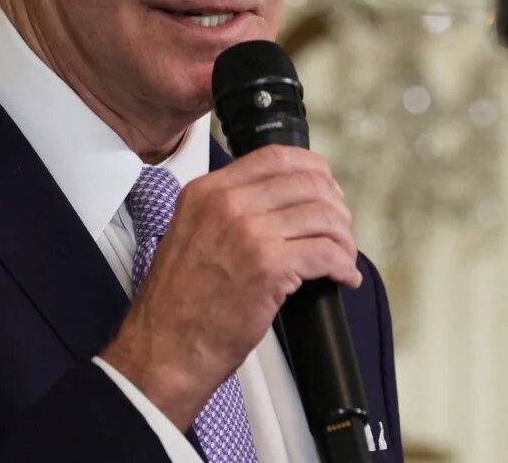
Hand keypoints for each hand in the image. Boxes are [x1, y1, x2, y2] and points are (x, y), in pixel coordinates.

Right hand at [98, 145, 360, 428]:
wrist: (163, 350)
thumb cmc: (178, 306)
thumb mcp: (191, 235)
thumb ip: (227, 211)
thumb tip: (278, 204)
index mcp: (207, 191)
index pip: (275, 157)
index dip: (312, 170)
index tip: (326, 189)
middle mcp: (227, 203)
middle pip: (307, 183)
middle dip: (335, 206)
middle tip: (340, 230)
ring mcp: (249, 233)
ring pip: (323, 216)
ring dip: (343, 238)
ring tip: (343, 258)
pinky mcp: (269, 267)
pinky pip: (327, 254)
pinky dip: (344, 266)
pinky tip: (343, 277)